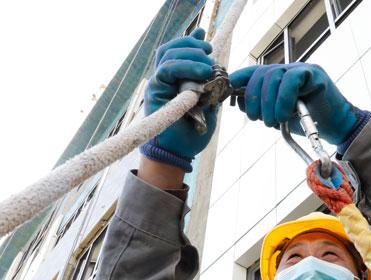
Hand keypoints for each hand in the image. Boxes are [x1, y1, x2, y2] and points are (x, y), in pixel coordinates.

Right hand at [140, 28, 217, 171]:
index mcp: (175, 79)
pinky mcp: (155, 91)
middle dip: (192, 45)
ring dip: (190, 54)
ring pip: (168, 54)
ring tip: (207, 66)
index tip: (205, 36)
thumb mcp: (209, 102)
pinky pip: (166, 70)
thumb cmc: (193, 132)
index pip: (177, 50)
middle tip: (210, 53)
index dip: (190, 40)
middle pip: (171, 48)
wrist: (180, 152)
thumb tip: (215, 66)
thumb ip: (210, 84)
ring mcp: (158, 84)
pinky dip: (184, 66)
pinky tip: (201, 72)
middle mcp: (164, 79)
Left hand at [229, 63, 359, 145]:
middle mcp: (285, 69)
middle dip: (253, 99)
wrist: (334, 127)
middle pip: (258, 74)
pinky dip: (283, 99)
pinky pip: (290, 79)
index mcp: (274, 77)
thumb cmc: (306, 122)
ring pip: (272, 76)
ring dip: (268, 104)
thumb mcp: (276, 115)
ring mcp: (299, 68)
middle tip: (259, 119)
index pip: (249, 72)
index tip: (229, 98)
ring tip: (274, 121)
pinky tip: (284, 114)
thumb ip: (259, 107)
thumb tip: (235, 101)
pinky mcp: (313, 72)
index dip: (236, 82)